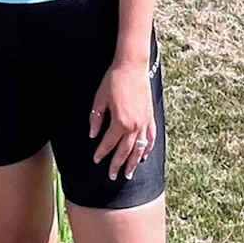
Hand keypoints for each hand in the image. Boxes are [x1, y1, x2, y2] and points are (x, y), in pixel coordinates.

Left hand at [89, 58, 154, 181]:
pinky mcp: (150, 116)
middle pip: (125, 151)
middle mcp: (134, 125)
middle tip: (113, 176)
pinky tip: (145, 156)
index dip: (101, 153)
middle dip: (117, 164)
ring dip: (134, 162)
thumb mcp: (100, 99)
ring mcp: (144, 122)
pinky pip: (151, 137)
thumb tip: (92, 135)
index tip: (96, 160)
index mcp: (120, 122)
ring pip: (139, 148)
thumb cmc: (114, 80)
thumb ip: (96, 118)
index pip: (108, 143)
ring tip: (129, 174)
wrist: (132, 66)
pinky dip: (148, 148)